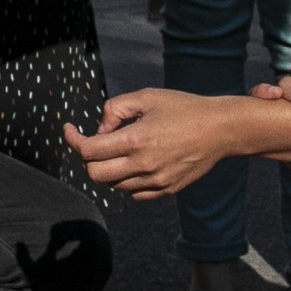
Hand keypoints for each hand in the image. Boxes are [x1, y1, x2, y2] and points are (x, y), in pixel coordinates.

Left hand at [62, 86, 238, 198]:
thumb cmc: (184, 108)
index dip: (73, 139)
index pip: (89, 151)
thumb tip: (99, 130)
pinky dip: (126, 181)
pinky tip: (134, 163)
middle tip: (94, 142)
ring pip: (114, 185)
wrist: (221, 129)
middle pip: (95, 174)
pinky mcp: (167, 189)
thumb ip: (115, 109)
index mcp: (136, 140)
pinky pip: (134, 194)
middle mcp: (144, 165)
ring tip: (118, 150)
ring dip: (108, 168)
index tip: (69, 129)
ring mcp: (156, 181)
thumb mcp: (146, 96)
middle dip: (88, 158)